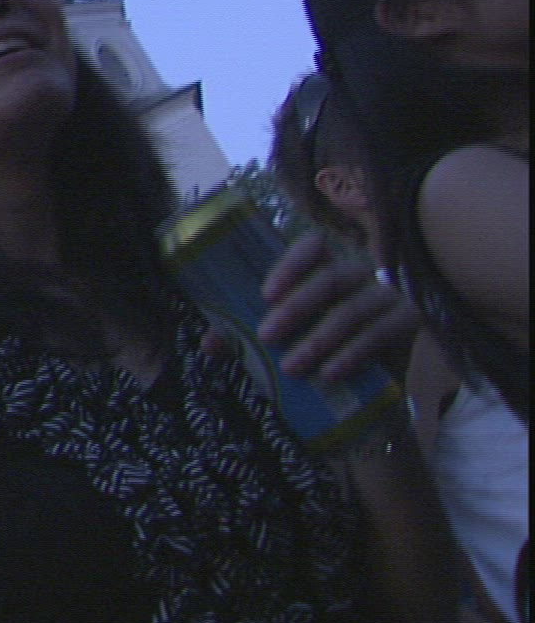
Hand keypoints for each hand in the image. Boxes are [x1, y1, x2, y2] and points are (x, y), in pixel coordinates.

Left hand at [253, 231, 419, 383]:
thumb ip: (261, 330)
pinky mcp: (409, 319)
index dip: (290, 265)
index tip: (266, 295)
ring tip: (291, 367)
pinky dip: (350, 355)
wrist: (376, 376)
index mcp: (328, 266)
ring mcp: (387, 293)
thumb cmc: (325, 345)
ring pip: (351, 311)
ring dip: (317, 340)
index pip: (314, 246)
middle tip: (267, 336)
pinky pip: (377, 334)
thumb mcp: (294, 334)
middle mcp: (359, 272)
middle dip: (295, 308)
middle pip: (329, 279)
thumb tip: (214, 342)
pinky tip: (329, 373)